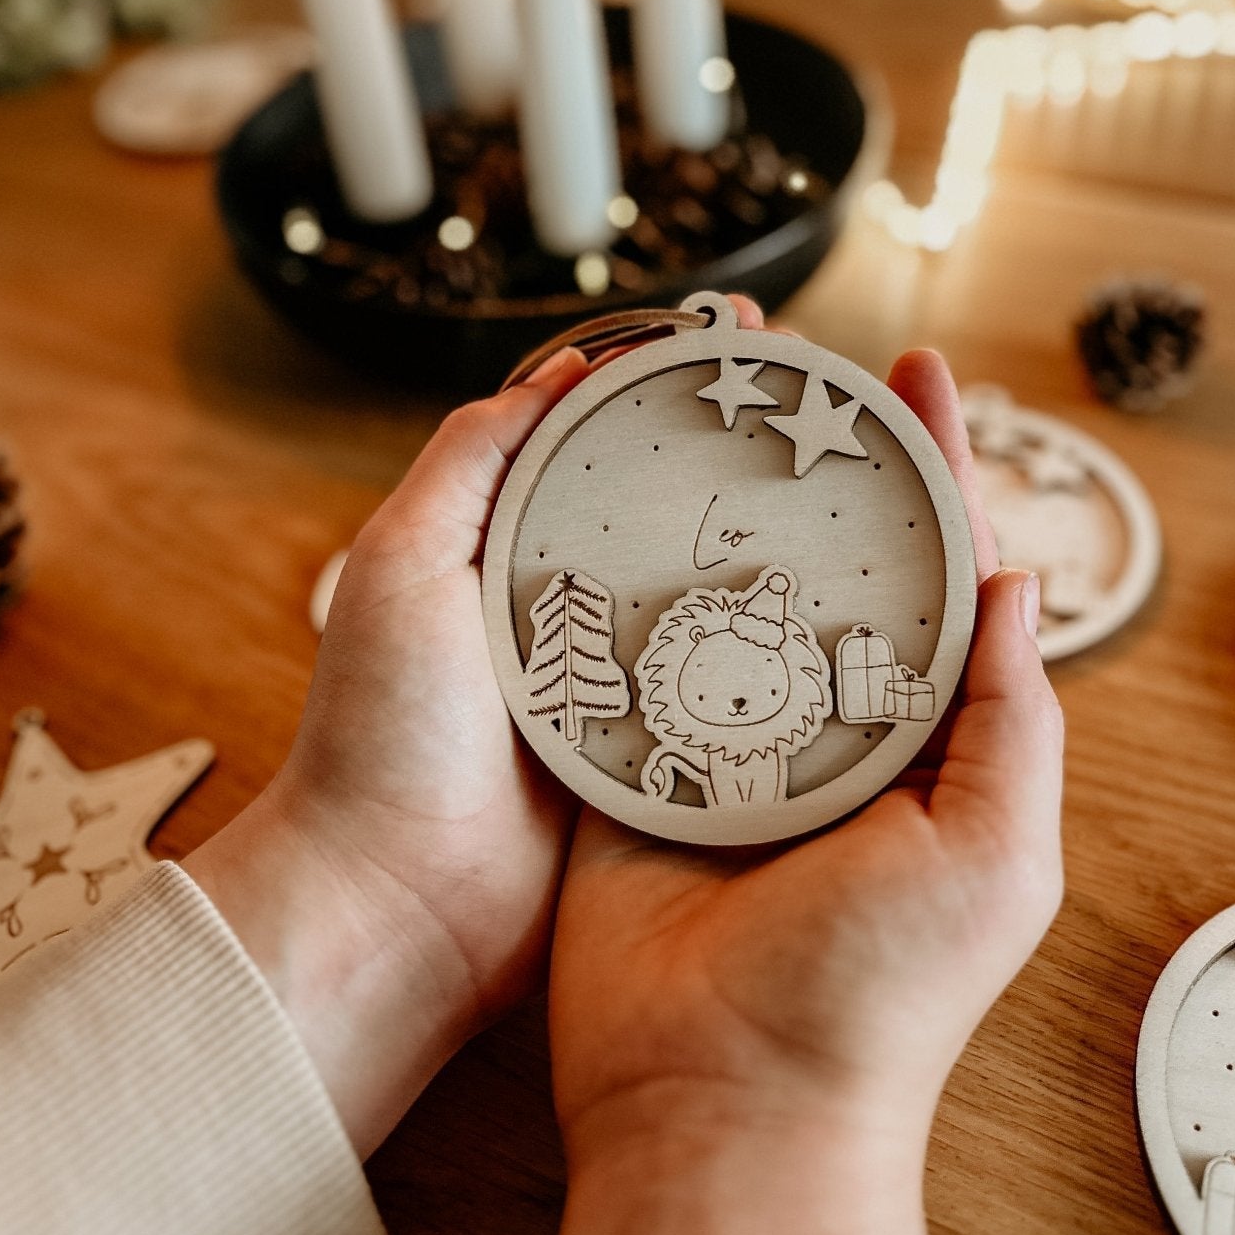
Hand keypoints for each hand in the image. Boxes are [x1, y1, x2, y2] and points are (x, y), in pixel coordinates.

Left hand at [185, 298, 768, 1156]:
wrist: (399, 904)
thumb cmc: (381, 731)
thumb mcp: (402, 563)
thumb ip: (469, 461)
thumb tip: (562, 369)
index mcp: (518, 546)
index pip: (608, 433)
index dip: (671, 374)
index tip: (740, 330)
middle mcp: (583, 600)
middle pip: (678, 498)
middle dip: (747, 440)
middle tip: (823, 390)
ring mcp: (632, 673)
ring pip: (719, 582)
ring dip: (778, 532)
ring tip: (854, 473)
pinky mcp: (669, 745)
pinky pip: (735, 678)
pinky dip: (781, 636)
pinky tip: (846, 595)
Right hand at [549, 351, 1063, 1234]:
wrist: (724, 1101)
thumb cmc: (874, 1001)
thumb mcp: (994, 857)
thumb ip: (1014, 720)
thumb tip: (1020, 584)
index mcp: (919, 736)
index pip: (939, 572)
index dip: (938, 470)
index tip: (923, 379)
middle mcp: (824, 723)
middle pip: (828, 560)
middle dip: (822, 464)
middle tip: (800, 371)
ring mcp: (725, 738)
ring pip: (725, 592)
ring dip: (719, 505)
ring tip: (703, 410)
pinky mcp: (634, 763)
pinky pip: (632, 655)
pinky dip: (628, 586)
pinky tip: (616, 508)